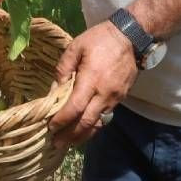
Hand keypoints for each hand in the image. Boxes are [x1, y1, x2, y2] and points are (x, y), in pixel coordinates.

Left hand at [48, 21, 139, 146]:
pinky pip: (105, 116)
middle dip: (70, 136)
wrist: (131, 37)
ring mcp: (115, 98)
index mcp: (90, 80)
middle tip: (56, 144)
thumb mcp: (76, 47)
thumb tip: (54, 90)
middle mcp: (104, 94)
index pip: (73, 108)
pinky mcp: (121, 98)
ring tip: (69, 142)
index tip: (50, 127)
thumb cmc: (100, 39)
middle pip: (86, 123)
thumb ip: (63, 69)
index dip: (61, 121)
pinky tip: (84, 128)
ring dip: (82, 135)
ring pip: (98, 123)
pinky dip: (93, 125)